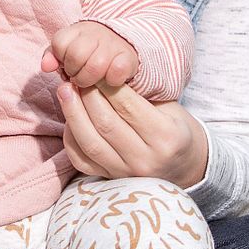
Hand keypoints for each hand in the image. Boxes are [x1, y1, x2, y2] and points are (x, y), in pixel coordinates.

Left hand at [43, 21, 138, 89]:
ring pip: (95, 66)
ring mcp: (113, 45)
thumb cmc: (88, 50)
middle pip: (76, 55)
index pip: (60, 44)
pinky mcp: (128, 58)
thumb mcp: (68, 48)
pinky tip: (108, 80)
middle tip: (78, 76)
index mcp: (77, 30)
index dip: (61, 60)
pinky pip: (116, 72)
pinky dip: (111, 81)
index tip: (68, 65)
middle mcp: (96, 34)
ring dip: (90, 80)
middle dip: (74, 72)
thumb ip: (52, 56)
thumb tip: (46, 67)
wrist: (122, 42)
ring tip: (91, 82)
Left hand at [58, 83, 208, 188]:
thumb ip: (140, 94)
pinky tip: (69, 118)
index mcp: (166, 136)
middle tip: (74, 75)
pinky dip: (71, 138)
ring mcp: (127, 173)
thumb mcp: (169, 106)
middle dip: (86, 96)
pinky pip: (82, 160)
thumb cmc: (175, 128)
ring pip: (91, 144)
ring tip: (65, 91)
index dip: (107, 85)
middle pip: (106, 125)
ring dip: (73, 114)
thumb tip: (104, 72)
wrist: (183, 166)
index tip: (95, 67)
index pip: (128, 107)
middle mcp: (146, 159)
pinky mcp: (112, 180)